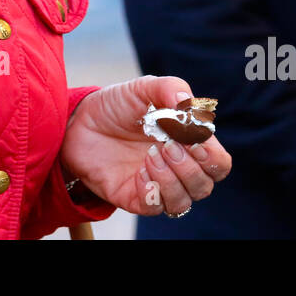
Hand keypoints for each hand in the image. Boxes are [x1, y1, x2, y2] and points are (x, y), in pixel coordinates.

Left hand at [59, 76, 231, 217]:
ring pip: (183, 202)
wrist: (78, 121)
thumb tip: (190, 104)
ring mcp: (155, 185)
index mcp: (187, 144)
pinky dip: (153, 191)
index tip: (192, 136)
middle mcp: (176, 169)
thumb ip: (169, 88)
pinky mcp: (134, 197)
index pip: (218, 163)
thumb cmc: (116, 105)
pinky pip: (155, 207)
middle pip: (205, 185)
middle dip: (192, 167)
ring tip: (151, 155)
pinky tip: (140, 171)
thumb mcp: (143, 88)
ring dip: (173, 180)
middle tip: (168, 145)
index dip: (211, 155)